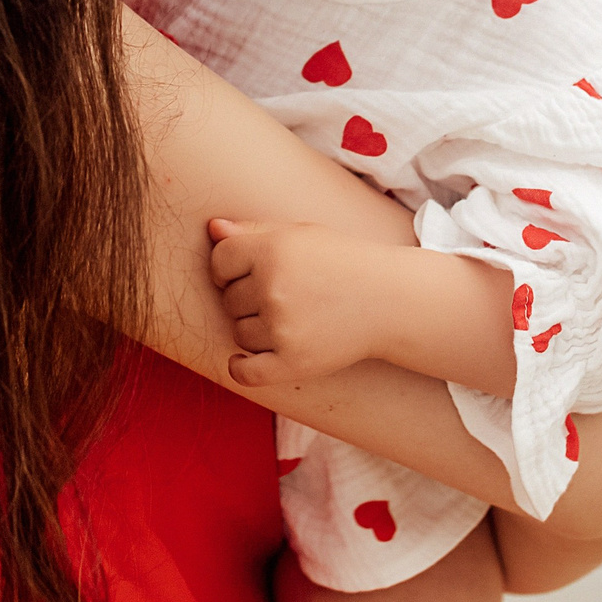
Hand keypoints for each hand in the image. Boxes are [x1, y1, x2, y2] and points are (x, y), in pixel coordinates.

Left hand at [206, 217, 393, 386]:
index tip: (247, 271)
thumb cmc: (340, 261)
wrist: (388, 300)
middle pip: (228, 300)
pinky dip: (240, 368)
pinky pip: (246, 372)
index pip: (219, 261)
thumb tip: (212, 228)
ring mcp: (283, 328)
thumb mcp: (299, 234)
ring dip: (255, 329)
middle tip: (283, 294)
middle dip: (247, 298)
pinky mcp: (293, 362)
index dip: (228, 266)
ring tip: (289, 317)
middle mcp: (274, 288)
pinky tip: (243, 361)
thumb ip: (252, 230)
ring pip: (239, 333)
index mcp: (272, 251)